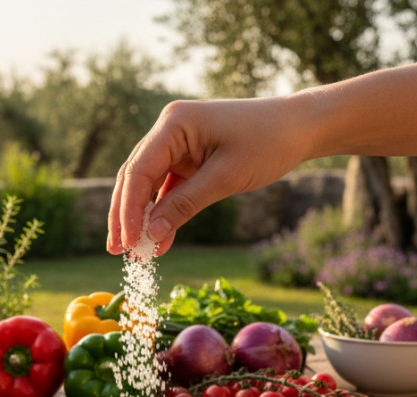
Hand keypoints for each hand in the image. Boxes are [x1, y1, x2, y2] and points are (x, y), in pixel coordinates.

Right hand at [107, 96, 316, 255]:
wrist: (299, 127)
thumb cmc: (267, 142)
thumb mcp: (226, 177)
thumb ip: (185, 204)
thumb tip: (150, 235)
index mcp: (173, 123)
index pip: (139, 170)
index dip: (127, 208)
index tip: (125, 242)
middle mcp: (168, 130)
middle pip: (135, 177)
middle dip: (125, 216)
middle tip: (117, 251)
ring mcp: (177, 144)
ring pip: (147, 185)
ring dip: (141, 218)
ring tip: (133, 252)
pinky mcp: (188, 158)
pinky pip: (168, 188)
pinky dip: (163, 213)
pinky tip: (158, 241)